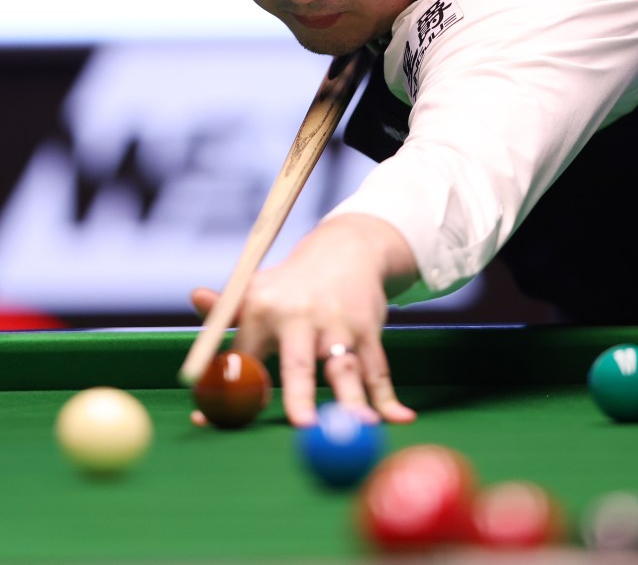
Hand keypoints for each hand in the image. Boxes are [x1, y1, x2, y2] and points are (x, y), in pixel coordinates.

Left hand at [191, 214, 418, 426]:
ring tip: (363, 429)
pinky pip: (378, 370)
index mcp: (263, 310)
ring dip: (355, 400)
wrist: (345, 250)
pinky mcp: (367, 330)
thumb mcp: (255, 290)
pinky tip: (401, 419)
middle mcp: (300, 317)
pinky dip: (389, 398)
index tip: (207, 420)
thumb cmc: (290, 285)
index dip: (228, 392)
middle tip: (303, 423)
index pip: (242, 358)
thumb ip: (224, 309)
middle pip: (298, 363)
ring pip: (346, 369)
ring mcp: (338, 326)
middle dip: (300, 393)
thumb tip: (195, 297)